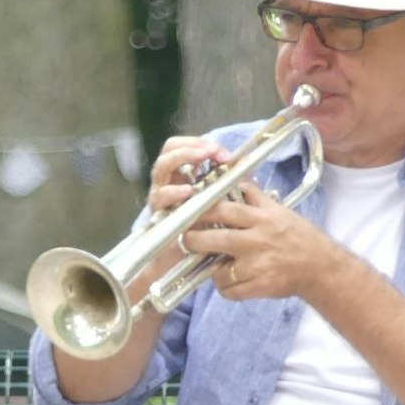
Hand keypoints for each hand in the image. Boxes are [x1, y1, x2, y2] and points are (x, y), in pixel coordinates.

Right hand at [123, 136, 233, 296]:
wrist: (181, 262)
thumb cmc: (203, 233)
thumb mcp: (218, 206)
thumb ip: (226, 188)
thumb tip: (247, 170)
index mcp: (182, 175)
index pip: (183, 145)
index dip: (198, 142)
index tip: (220, 151)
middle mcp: (168, 181)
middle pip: (169, 150)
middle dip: (192, 146)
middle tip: (211, 151)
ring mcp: (160, 195)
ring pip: (162, 167)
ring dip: (181, 158)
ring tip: (200, 158)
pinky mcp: (157, 212)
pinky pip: (160, 196)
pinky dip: (172, 191)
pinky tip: (186, 191)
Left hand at [181, 183, 342, 301]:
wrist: (322, 267)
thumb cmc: (299, 237)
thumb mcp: (279, 211)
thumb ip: (255, 197)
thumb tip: (237, 179)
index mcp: (261, 219)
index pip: (223, 210)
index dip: (200, 212)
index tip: (186, 214)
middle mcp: (258, 240)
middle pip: (215, 239)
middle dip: (194, 241)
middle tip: (188, 241)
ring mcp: (259, 265)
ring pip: (219, 270)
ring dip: (212, 270)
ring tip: (216, 265)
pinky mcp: (261, 286)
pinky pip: (230, 291)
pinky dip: (226, 289)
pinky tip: (231, 282)